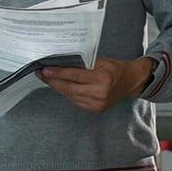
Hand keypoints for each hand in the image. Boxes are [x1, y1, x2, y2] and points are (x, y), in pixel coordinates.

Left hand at [40, 57, 154, 113]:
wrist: (131, 82)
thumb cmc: (115, 68)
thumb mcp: (100, 61)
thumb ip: (82, 63)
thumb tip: (60, 63)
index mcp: (102, 80)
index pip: (74, 76)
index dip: (57, 73)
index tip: (44, 69)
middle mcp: (99, 94)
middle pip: (69, 88)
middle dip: (53, 81)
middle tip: (41, 73)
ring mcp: (97, 104)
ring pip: (70, 95)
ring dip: (57, 87)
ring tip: (48, 78)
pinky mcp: (94, 109)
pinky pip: (75, 100)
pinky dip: (67, 93)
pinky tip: (60, 86)